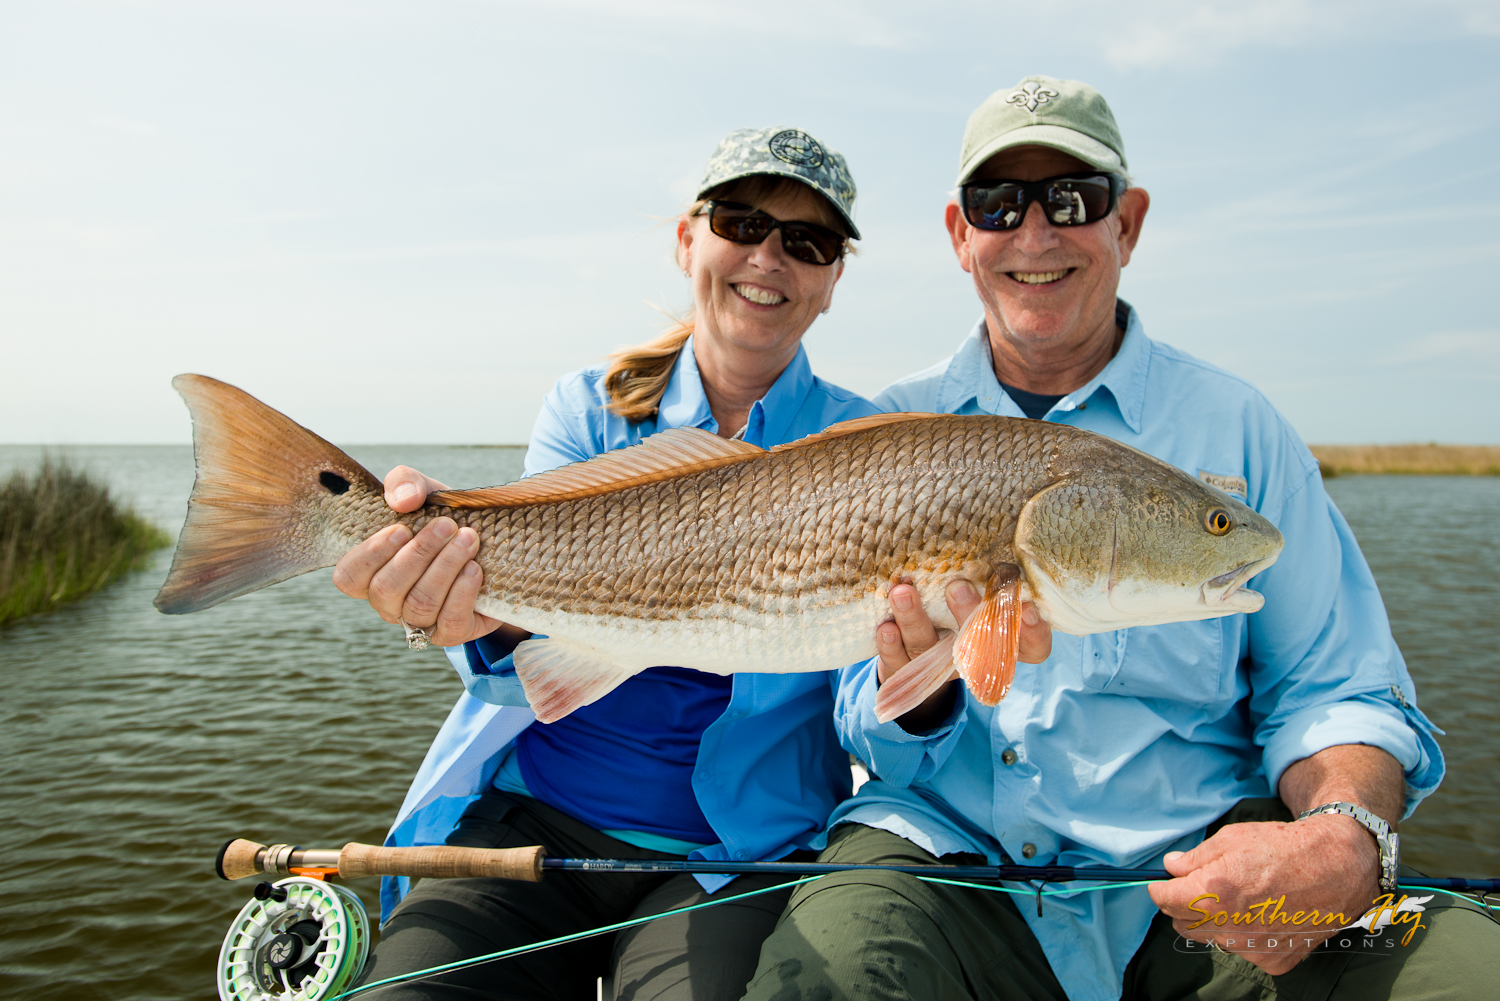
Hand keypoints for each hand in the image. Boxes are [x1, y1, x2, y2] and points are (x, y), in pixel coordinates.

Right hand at [332, 465, 509, 646]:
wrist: (492, 544)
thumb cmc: (444, 519)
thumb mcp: (424, 493)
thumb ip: (404, 483)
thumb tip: (404, 499)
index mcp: (371, 572)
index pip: (348, 577)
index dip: (370, 555)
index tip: (401, 529)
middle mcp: (389, 603)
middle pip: (387, 589)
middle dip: (419, 554)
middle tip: (446, 525)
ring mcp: (419, 622)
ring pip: (419, 604)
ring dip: (445, 567)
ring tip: (469, 540)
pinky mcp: (452, 632)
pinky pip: (449, 622)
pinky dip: (463, 592)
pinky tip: (475, 568)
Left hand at [874, 580, 1051, 728]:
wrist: (918, 656)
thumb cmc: (960, 606)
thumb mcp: (983, 589)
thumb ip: (989, 573)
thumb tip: (986, 523)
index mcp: (1003, 643)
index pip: (1032, 647)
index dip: (1033, 632)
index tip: (1027, 606)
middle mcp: (973, 657)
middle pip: (977, 646)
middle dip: (967, 615)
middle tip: (957, 586)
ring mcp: (938, 667)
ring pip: (928, 648)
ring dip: (915, 620)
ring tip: (903, 592)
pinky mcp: (906, 670)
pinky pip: (898, 662)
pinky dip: (891, 645)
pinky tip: (886, 627)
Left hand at [1148, 814, 1381, 973]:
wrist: (1336, 868)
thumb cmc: (1283, 848)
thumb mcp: (1231, 839)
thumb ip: (1195, 858)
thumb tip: (1171, 867)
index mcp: (1211, 894)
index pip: (1164, 900)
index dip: (1161, 888)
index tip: (1164, 883)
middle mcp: (1228, 927)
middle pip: (1183, 925)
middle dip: (1184, 906)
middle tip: (1201, 888)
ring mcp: (1251, 949)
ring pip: (1212, 939)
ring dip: (1215, 922)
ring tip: (1241, 899)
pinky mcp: (1273, 961)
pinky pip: (1244, 951)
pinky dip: (1246, 935)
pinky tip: (1265, 914)